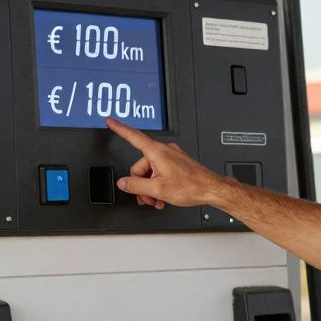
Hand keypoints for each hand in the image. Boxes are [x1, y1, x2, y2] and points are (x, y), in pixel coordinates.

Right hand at [105, 118, 224, 208]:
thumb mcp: (157, 189)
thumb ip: (136, 185)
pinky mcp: (177, 163)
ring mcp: (171, 156)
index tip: (110, 121)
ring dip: (150, 187)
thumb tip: (123, 182)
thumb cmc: (190, 186)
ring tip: (157, 199)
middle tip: (147, 197)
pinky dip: (159, 184)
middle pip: (140, 166)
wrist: (210, 189)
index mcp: (156, 152)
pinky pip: (160, 171)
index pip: (132, 136)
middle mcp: (164, 150)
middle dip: (141, 184)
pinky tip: (163, 195)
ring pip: (150, 171)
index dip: (119, 128)